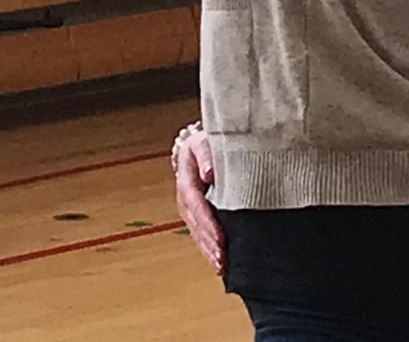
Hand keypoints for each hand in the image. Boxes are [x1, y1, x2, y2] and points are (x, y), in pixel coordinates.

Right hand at [172, 124, 224, 278]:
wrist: (200, 146)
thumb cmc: (206, 143)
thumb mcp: (205, 141)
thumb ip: (206, 154)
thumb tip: (209, 173)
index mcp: (186, 178)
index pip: (196, 204)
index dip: (208, 223)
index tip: (220, 239)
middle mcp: (184, 197)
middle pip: (196, 224)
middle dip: (209, 243)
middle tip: (223, 260)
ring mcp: (189, 208)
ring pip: (197, 233)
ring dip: (209, 251)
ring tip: (222, 266)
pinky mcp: (196, 215)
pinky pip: (201, 234)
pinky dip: (209, 250)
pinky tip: (219, 263)